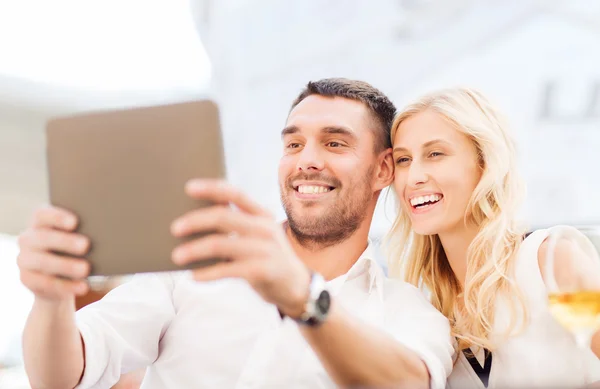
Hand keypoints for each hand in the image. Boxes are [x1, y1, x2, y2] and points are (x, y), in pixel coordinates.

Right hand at [17, 206, 90, 301]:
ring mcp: (24, 259)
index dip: (57, 216)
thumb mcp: (80, 237)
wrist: (61, 277)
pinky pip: (45, 283)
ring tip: (86, 269)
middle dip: (65, 241)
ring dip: (66, 265)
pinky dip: (66, 286)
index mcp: (40, 222)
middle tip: (86, 245)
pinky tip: (83, 286)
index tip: (75, 222)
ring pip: (43, 261)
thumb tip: (110, 228)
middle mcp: (28, 238)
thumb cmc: (76, 248)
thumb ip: (87, 230)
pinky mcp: (27, 279)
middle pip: (43, 237)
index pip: (42, 214)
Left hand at [170, 179, 310, 316]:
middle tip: (174, 228)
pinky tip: (193, 276)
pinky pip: (228, 270)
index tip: (188, 187)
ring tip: (177, 256)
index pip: (235, 194)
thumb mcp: (256, 236)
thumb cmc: (265, 257)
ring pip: (221, 244)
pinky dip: (207, 273)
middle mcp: (264, 228)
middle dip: (195, 221)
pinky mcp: (263, 271)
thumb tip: (191, 222)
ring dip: (195, 249)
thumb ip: (234, 227)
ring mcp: (265, 249)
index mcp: (261, 214)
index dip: (211, 189)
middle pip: (224, 218)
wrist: (296, 287)